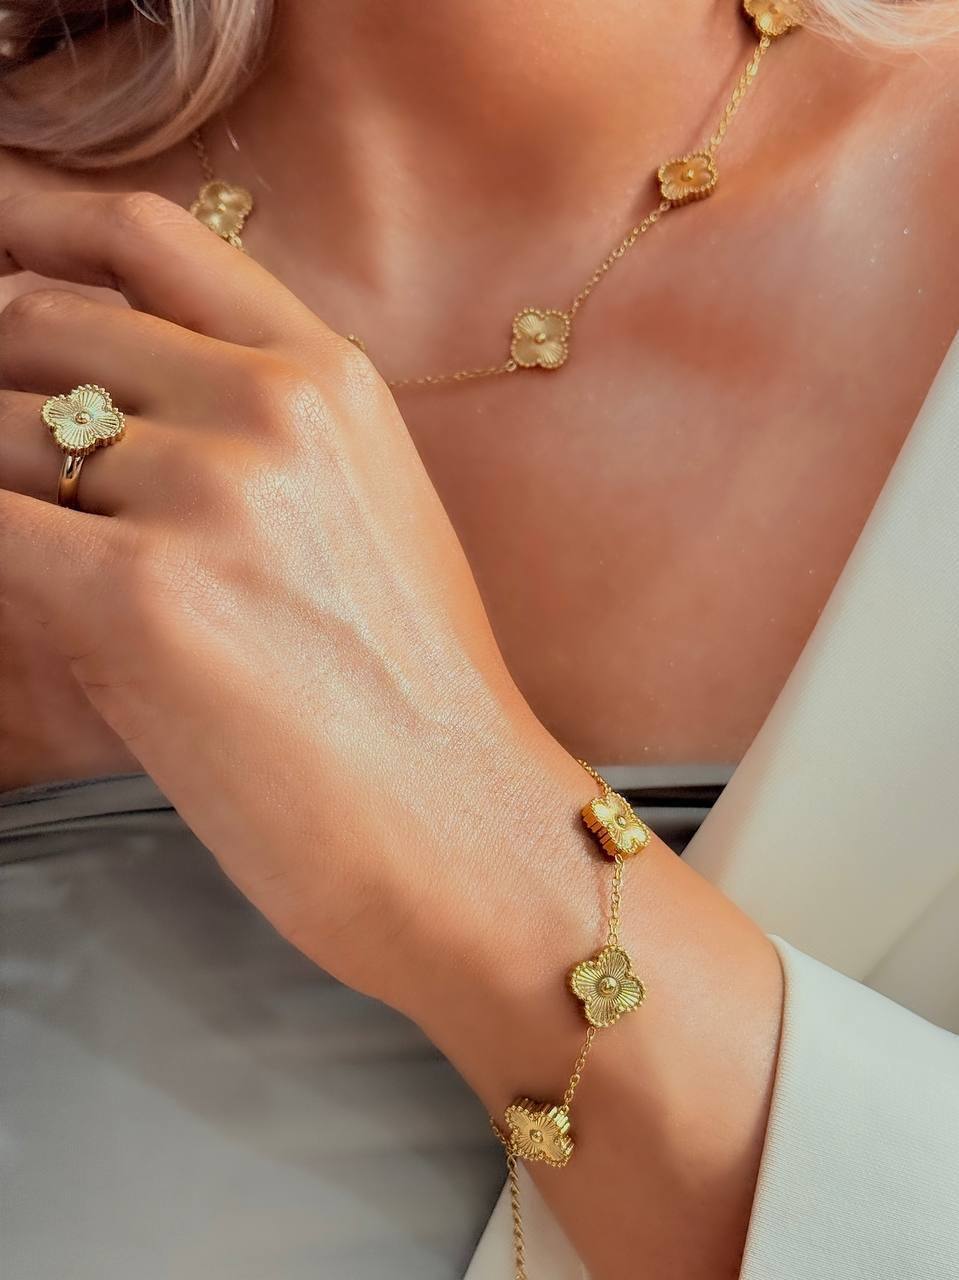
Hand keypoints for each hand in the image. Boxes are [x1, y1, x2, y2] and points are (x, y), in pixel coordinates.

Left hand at [0, 190, 586, 1011]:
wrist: (461, 828)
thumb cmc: (411, 695)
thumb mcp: (363, 514)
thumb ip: (253, 429)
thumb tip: (102, 407)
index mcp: (328, 377)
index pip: (144, 232)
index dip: (30, 220)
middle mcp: (270, 405)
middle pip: (38, 323)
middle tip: (8, 471)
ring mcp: (208, 492)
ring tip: (41, 561)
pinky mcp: (142, 595)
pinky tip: (13, 600)